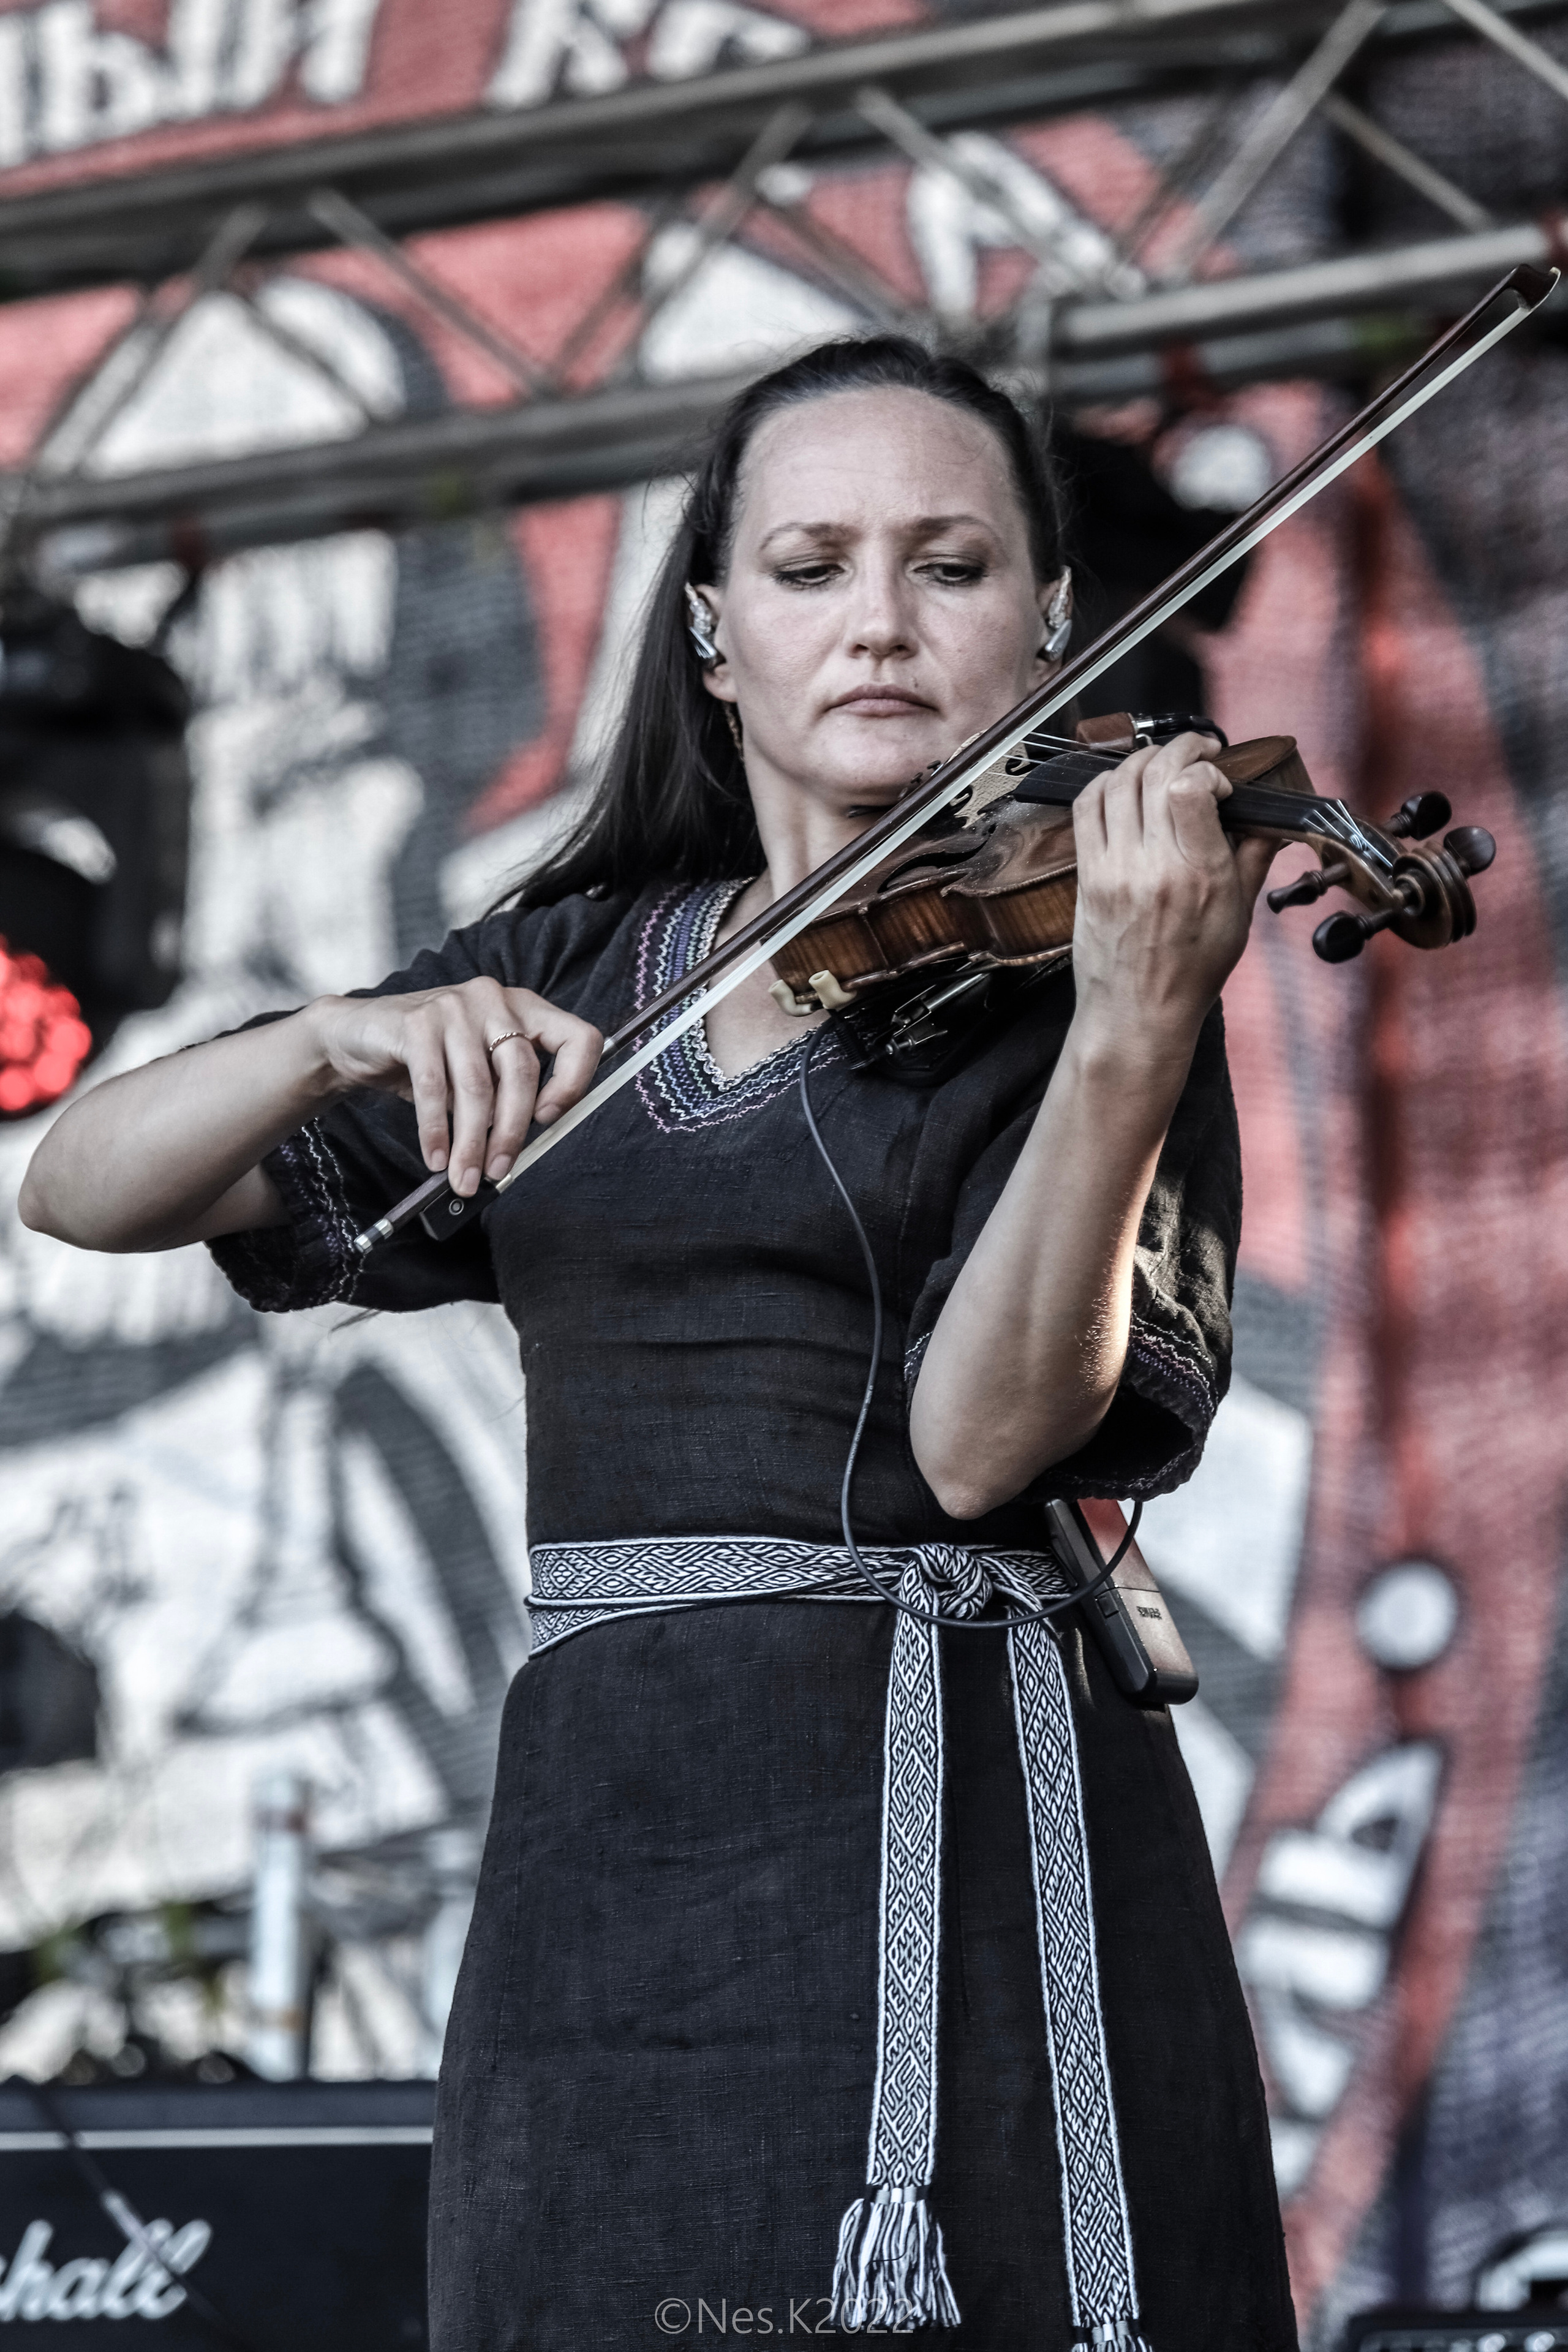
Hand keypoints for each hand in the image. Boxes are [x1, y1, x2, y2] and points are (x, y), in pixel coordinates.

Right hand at [305, 979, 602, 1195]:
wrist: (358, 1035)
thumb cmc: (429, 1061)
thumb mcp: (477, 1075)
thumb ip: (503, 1100)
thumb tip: (516, 1155)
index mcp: (525, 1009)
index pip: (578, 1038)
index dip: (574, 1083)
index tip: (549, 1120)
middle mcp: (496, 1000)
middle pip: (522, 1072)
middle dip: (511, 1132)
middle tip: (497, 1172)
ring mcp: (456, 1006)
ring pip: (477, 1086)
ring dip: (471, 1142)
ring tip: (463, 1177)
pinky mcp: (417, 1021)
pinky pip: (433, 1087)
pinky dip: (435, 1130)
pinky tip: (436, 1157)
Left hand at [1069, 731, 1277, 1056]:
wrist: (1139, 1012)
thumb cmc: (1192, 971)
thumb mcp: (1240, 914)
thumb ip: (1254, 856)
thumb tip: (1269, 815)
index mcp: (1199, 874)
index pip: (1189, 789)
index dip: (1206, 766)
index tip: (1219, 776)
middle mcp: (1154, 866)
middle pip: (1154, 774)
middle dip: (1181, 748)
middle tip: (1198, 751)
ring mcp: (1114, 869)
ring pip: (1117, 782)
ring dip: (1142, 759)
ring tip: (1163, 763)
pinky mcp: (1087, 875)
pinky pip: (1085, 808)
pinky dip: (1104, 782)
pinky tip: (1123, 784)